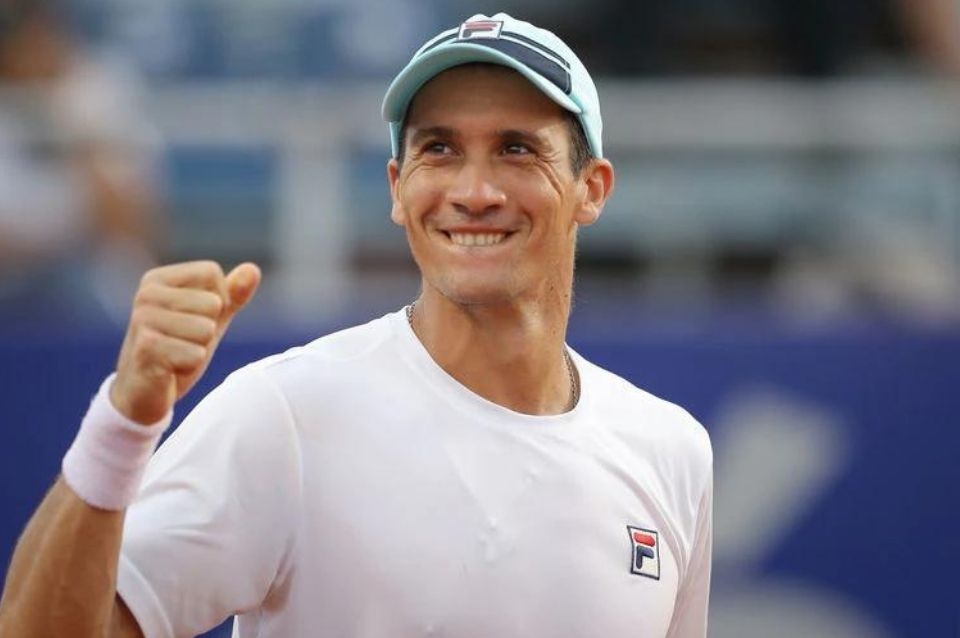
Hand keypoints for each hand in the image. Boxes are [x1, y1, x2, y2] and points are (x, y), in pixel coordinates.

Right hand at [110, 261, 260, 424]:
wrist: (142, 394)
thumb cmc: (177, 351)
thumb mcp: (210, 320)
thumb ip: (233, 295)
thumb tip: (253, 269)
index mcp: (158, 279)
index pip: (212, 273)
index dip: (218, 301)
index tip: (195, 319)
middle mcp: (146, 294)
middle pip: (213, 302)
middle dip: (208, 330)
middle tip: (183, 343)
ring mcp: (143, 321)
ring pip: (207, 329)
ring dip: (199, 349)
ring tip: (176, 355)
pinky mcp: (146, 349)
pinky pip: (196, 354)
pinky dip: (190, 366)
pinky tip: (170, 370)